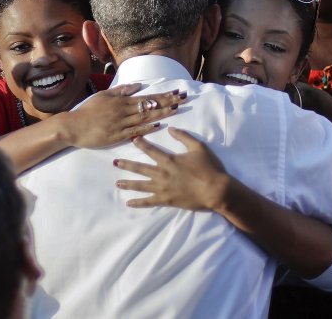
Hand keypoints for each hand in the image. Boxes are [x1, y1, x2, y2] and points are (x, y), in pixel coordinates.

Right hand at [67, 84, 185, 147]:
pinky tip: (158, 125)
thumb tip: (138, 86)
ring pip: (145, 118)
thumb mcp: (105, 95)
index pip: (147, 97)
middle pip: (150, 106)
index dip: (163, 96)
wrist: (74, 126)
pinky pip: (135, 131)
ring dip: (162, 113)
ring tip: (176, 110)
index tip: (177, 93)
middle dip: (168, 102)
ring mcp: (121, 124)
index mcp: (122, 101)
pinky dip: (147, 128)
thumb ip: (122, 90)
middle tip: (183, 99)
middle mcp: (124, 111)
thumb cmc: (88, 110)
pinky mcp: (117, 136)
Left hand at [114, 127, 229, 210]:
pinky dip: (138, 202)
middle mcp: (162, 174)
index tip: (132, 140)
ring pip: (141, 185)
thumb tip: (171, 129)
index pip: (151, 150)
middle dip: (127, 164)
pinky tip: (129, 203)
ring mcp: (163, 188)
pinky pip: (149, 202)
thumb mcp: (198, 147)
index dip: (141, 144)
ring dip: (128, 183)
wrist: (215, 190)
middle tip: (115, 162)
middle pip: (140, 168)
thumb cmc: (209, 168)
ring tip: (117, 183)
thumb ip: (184, 137)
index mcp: (169, 160)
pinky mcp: (166, 200)